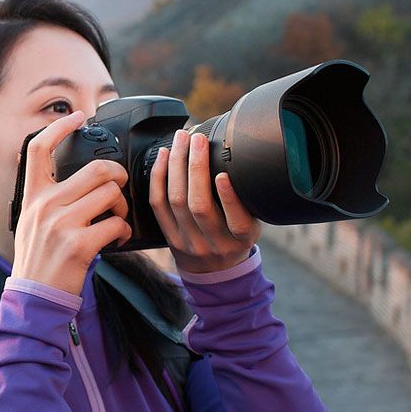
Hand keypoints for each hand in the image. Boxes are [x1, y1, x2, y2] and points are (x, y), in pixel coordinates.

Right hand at [12, 109, 131, 296]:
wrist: (34, 298)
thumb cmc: (38, 260)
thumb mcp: (31, 221)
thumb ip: (47, 197)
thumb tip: (75, 178)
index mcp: (32, 196)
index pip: (38, 149)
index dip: (59, 127)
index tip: (77, 117)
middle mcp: (45, 205)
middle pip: (95, 168)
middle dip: (118, 176)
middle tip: (119, 188)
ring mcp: (61, 224)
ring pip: (110, 194)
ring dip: (122, 207)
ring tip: (117, 220)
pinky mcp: (79, 245)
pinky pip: (115, 225)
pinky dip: (123, 232)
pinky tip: (117, 240)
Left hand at [149, 129, 262, 273]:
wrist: (215, 272)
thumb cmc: (235, 239)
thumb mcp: (252, 225)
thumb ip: (247, 202)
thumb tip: (240, 159)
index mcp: (240, 239)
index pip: (237, 221)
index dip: (229, 198)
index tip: (224, 174)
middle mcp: (213, 243)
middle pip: (199, 205)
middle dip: (196, 167)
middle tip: (197, 139)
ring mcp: (188, 241)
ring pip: (176, 201)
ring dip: (176, 166)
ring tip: (180, 141)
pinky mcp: (169, 236)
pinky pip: (158, 204)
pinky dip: (159, 177)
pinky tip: (163, 156)